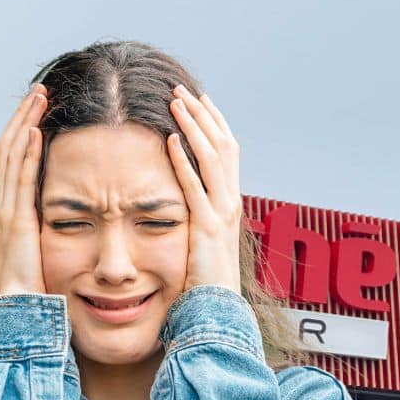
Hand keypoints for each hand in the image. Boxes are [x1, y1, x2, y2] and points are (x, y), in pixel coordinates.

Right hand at [0, 84, 47, 295]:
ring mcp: (6, 211)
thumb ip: (49, 227)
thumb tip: (70, 213)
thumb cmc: (35, 286)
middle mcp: (3, 204)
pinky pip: (20, 179)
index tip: (38, 108)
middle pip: (7, 147)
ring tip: (40, 96)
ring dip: (24, 122)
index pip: (11, 158)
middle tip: (40, 90)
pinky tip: (34, 130)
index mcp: (10, 209)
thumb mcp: (43, 247)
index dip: (22, 129)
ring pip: (10, 155)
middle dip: (22, 115)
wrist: (18, 310)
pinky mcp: (16, 221)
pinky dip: (25, 153)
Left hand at [167, 85, 242, 293]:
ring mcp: (222, 213)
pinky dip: (182, 162)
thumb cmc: (204, 279)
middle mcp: (231, 202)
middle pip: (223, 144)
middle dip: (202, 114)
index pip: (226, 151)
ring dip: (193, 127)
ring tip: (175, 102)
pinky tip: (169, 141)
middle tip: (182, 90)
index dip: (213, 123)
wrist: (217, 310)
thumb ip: (196, 214)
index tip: (197, 100)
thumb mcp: (201, 238)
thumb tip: (181, 199)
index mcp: (229, 201)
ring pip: (212, 158)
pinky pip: (195, 188)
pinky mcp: (207, 228)